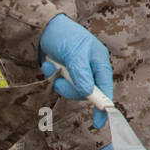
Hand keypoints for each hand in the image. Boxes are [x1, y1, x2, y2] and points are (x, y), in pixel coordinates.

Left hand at [40, 13, 114, 128]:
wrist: (44, 27)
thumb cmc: (66, 35)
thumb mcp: (75, 53)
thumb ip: (81, 74)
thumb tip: (87, 93)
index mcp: (99, 63)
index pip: (105, 88)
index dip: (103, 105)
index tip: (100, 122)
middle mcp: (90, 70)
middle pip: (85, 93)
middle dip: (71, 89)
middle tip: (60, 81)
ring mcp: (77, 73)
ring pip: (71, 90)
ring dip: (59, 81)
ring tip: (52, 67)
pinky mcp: (65, 74)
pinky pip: (59, 84)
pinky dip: (51, 76)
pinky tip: (48, 65)